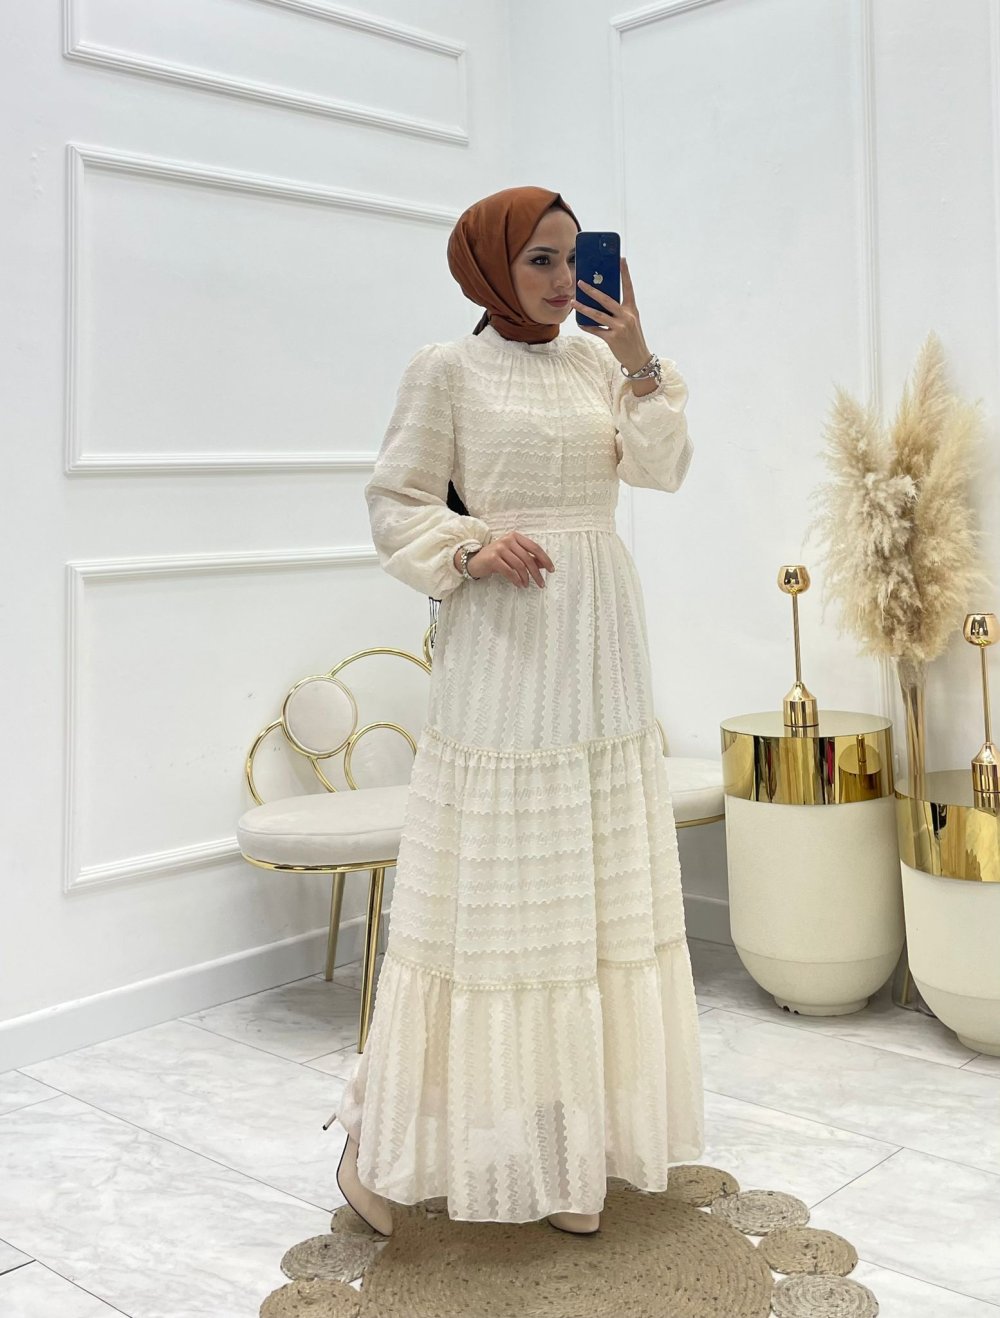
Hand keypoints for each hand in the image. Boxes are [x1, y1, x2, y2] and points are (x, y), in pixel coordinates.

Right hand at [458, 531, 555, 587]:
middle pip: (528, 558)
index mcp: (515, 537)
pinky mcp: (493, 559)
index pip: (534, 547)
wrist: (474, 560)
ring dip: (526, 578)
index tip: (551, 570)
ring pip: (519, 565)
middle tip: (541, 583)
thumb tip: (544, 565)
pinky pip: (509, 571)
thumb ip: (527, 557)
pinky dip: (516, 579)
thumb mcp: (513, 555)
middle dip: (536, 573)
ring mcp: (500, 548)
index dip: (545, 559)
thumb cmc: (496, 558)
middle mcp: (508, 540)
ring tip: (527, 585)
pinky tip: (519, 584)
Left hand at [573, 257, 651, 374]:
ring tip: (573, 302)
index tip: (621, 260)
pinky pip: (596, 330)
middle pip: (606, 300)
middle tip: (581, 283)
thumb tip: (600, 302)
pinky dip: (587, 326)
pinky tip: (580, 322)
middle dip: (592, 290)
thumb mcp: (630, 321)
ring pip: (597, 315)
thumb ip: (619, 311)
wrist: (639, 358)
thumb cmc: (632, 338)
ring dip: (583, 308)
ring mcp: (620, 327)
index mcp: (632, 309)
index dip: (625, 273)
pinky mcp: (613, 338)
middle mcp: (626, 316)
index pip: (628, 288)